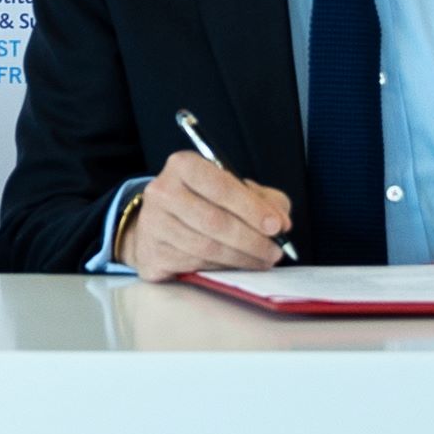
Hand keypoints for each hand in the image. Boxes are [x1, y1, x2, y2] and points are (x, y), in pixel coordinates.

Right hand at [124, 150, 291, 278]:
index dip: (252, 208)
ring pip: (206, 247)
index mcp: (183, 165)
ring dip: (241, 258)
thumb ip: (263, 199)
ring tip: (262, 260)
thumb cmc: (202, 201)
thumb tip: (281, 222)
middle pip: (214, 221)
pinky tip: (236, 266)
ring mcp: (153, 224)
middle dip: (252, 240)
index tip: (277, 226)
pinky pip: (194, 264)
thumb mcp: (234, 188)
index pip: (221, 186)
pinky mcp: (151, 253)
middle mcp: (162, 191)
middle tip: (275, 251)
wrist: (158, 223)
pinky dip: (221, 268)